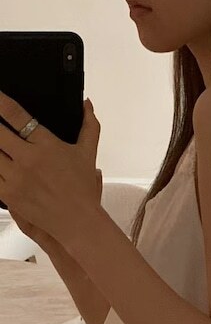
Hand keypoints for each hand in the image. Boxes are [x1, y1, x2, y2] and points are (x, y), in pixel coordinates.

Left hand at [0, 91, 101, 249]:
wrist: (78, 222)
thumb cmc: (82, 189)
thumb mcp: (88, 154)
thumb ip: (89, 126)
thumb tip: (87, 103)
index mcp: (46, 145)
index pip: (16, 115)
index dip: (0, 101)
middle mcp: (28, 159)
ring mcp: (16, 177)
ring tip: (1, 148)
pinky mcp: (9, 194)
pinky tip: (0, 164)